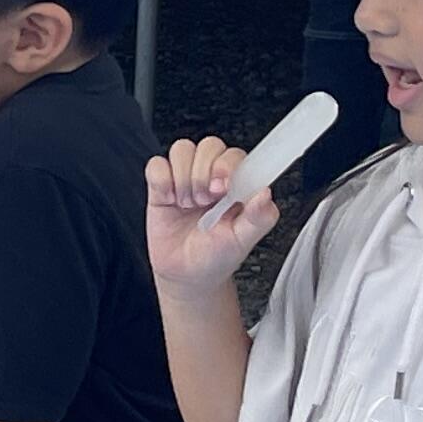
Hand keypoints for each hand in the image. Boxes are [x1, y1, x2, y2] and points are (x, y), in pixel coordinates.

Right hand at [145, 137, 281, 295]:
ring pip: (182, 149)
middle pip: (209, 146)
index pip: (235, 155)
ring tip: (188, 203)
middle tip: (206, 200)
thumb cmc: (218, 256)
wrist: (187, 275)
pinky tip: (169, 200)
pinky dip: (162, 180)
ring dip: (184, 177)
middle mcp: (212, 176)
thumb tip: (265, 193)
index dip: (228, 166)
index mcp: (237, 185)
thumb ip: (259, 217)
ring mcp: (186, 178)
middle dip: (205, 173)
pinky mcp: (161, 186)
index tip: (226, 188)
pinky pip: (156, 165)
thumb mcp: (243, 241)